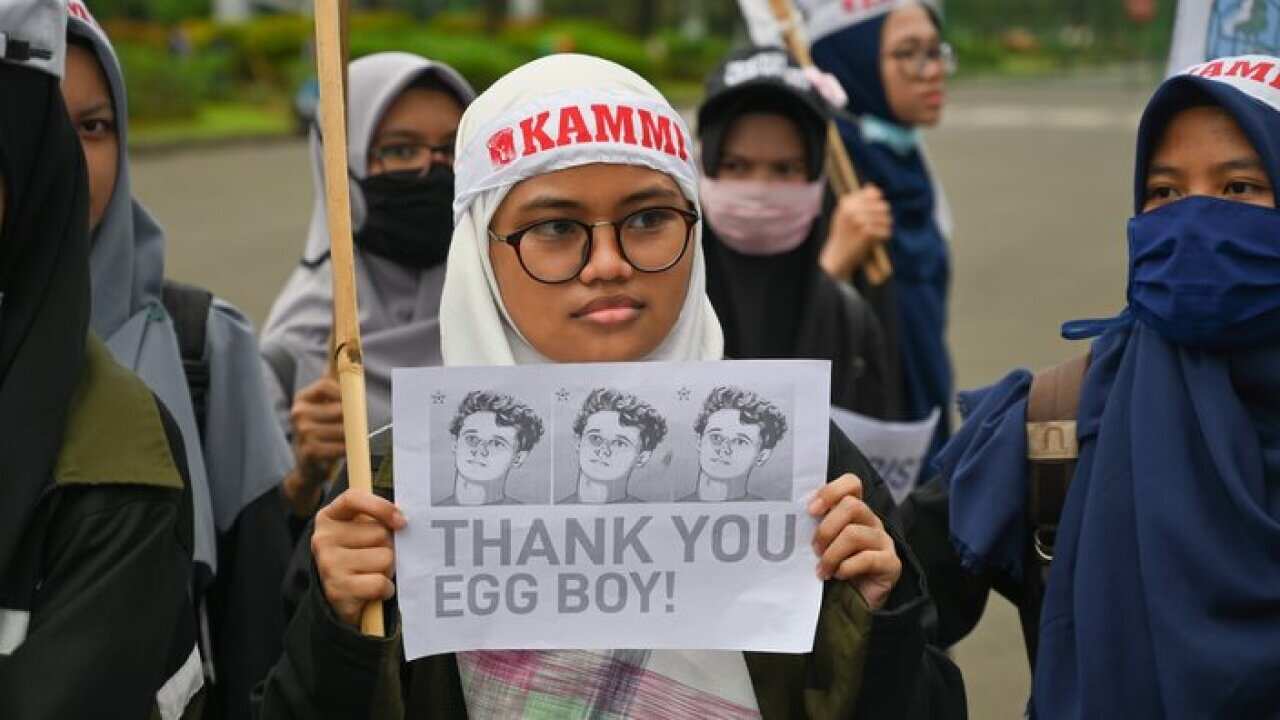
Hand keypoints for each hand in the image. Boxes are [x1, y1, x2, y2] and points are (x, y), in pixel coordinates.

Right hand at [290, 376, 345, 488]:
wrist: (310, 467)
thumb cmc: (325, 432)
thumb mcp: (330, 405)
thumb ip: (338, 382)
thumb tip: (348, 345)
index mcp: (304, 396)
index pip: (327, 383)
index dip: (344, 388)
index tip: (347, 374)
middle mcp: (298, 411)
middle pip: (341, 408)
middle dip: (353, 419)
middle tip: (351, 428)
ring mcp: (301, 431)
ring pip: (343, 428)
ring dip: (351, 436)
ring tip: (343, 441)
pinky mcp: (308, 450)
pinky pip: (340, 446)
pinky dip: (346, 450)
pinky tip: (341, 452)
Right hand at [312, 489, 405, 626]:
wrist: (339, 599)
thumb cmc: (358, 557)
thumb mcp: (361, 531)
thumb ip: (378, 519)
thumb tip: (404, 521)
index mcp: (328, 517)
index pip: (353, 498)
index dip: (381, 507)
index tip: (401, 521)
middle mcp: (323, 538)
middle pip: (381, 533)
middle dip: (388, 547)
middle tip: (375, 558)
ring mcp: (328, 564)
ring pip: (385, 558)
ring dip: (388, 569)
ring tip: (372, 574)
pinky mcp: (338, 589)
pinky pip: (380, 583)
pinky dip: (385, 589)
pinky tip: (373, 591)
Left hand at [808, 473, 901, 610]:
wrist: (853, 605)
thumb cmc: (834, 570)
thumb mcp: (822, 545)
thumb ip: (814, 528)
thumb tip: (790, 517)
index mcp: (855, 512)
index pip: (851, 483)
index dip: (831, 491)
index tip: (810, 510)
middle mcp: (872, 521)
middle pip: (851, 506)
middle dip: (826, 529)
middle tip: (814, 549)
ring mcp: (884, 541)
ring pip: (854, 534)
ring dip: (831, 554)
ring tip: (822, 569)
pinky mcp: (891, 564)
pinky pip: (866, 559)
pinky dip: (846, 568)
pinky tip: (839, 576)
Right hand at [820, 185, 892, 280]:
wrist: (837, 256)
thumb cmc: (843, 234)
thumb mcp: (844, 214)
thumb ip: (856, 199)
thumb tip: (871, 185)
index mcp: (846, 203)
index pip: (873, 194)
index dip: (878, 203)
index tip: (874, 212)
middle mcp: (852, 210)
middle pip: (883, 206)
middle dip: (884, 216)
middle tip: (880, 224)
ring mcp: (859, 221)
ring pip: (886, 218)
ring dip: (886, 226)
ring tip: (879, 232)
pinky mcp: (866, 233)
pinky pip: (886, 231)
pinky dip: (884, 236)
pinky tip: (878, 240)